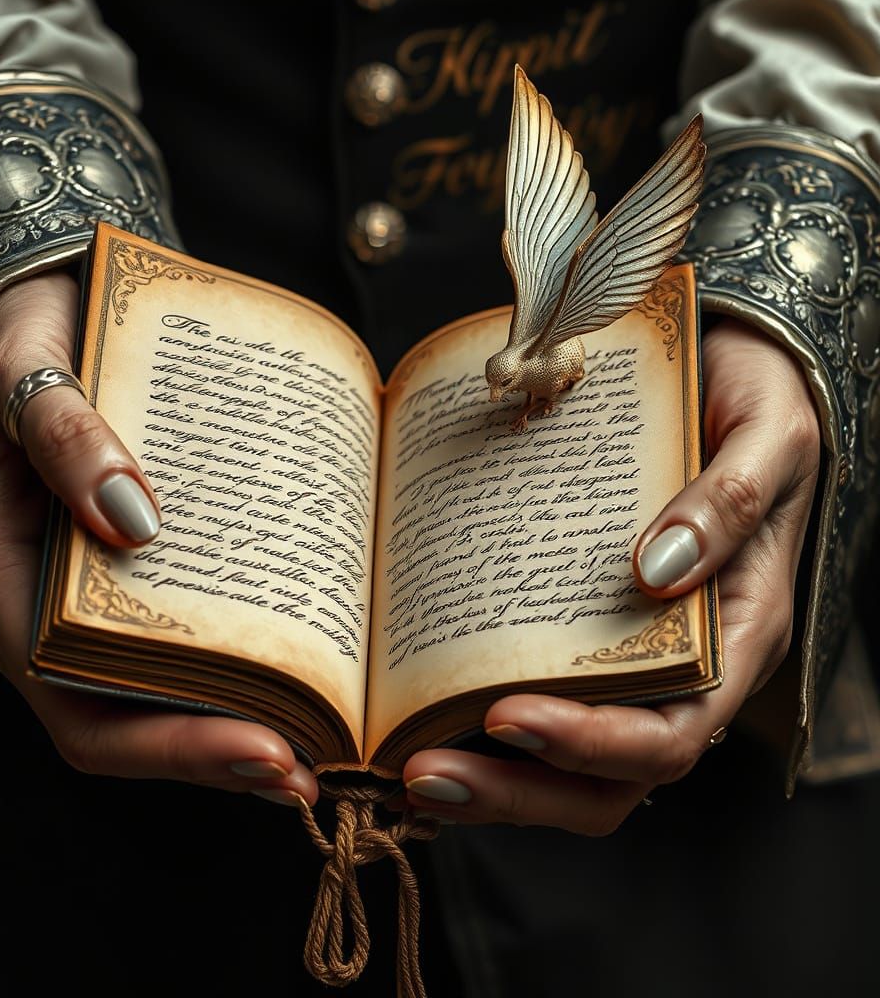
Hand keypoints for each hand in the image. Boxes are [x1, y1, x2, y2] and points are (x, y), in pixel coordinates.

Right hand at [0, 269, 317, 806]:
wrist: (44, 310)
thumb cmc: (17, 341)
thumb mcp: (19, 374)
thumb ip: (64, 437)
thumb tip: (132, 516)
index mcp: (10, 589)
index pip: (82, 710)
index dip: (171, 748)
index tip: (267, 752)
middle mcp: (59, 607)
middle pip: (141, 716)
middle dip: (229, 748)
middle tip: (323, 758)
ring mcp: (109, 584)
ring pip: (179, 678)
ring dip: (253, 708)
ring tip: (336, 717)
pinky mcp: (152, 553)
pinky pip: (204, 614)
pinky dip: (254, 640)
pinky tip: (318, 635)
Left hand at [402, 317, 818, 829]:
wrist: (729, 376)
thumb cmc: (754, 404)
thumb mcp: (764, 437)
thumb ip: (727, 503)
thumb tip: (656, 571)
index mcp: (737, 637)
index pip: (670, 733)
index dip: (591, 743)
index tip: (504, 716)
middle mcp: (684, 664)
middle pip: (609, 778)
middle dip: (517, 790)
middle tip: (422, 769)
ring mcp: (632, 653)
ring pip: (568, 764)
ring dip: (488, 778)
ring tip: (403, 763)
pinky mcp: (587, 630)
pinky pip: (541, 699)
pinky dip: (481, 727)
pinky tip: (419, 713)